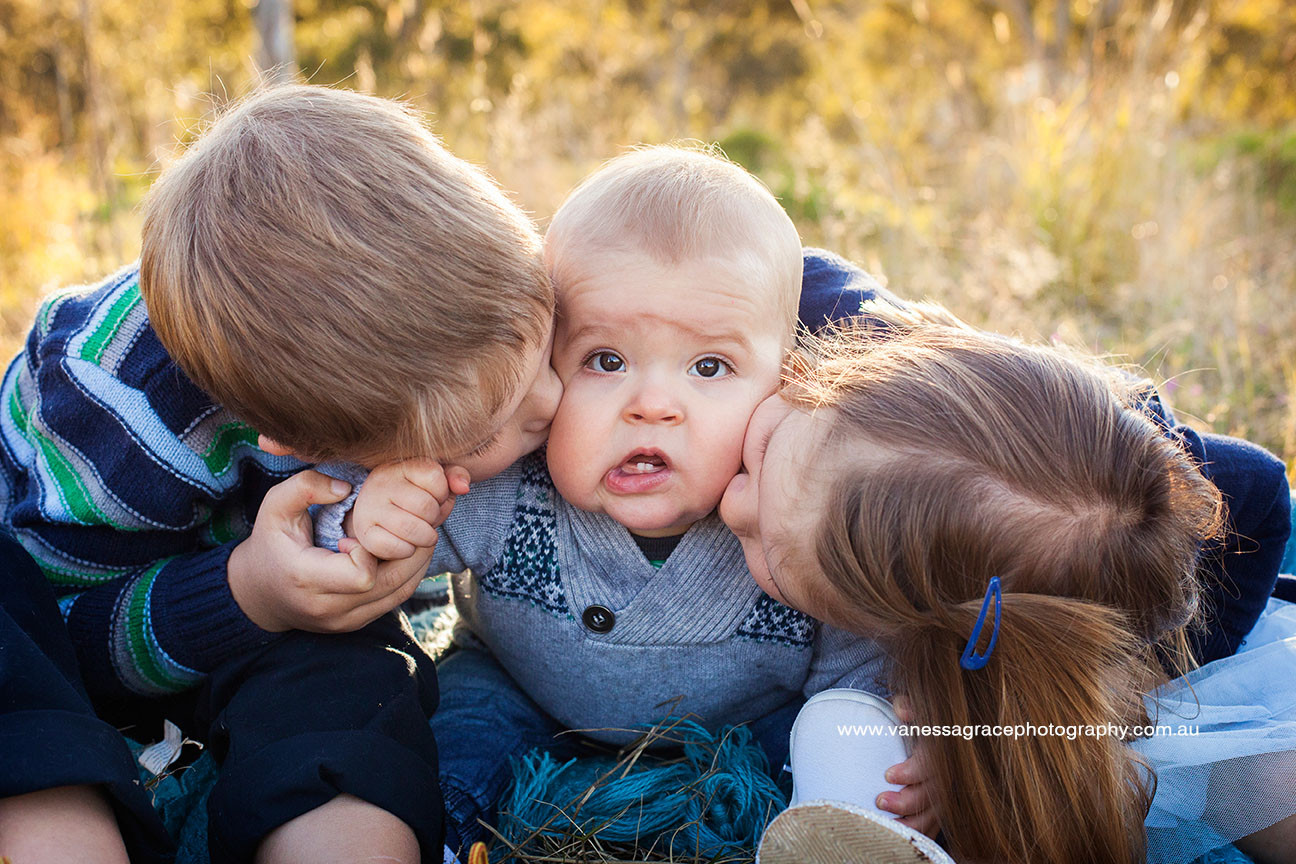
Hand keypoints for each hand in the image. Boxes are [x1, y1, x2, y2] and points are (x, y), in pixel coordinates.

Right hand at [228, 469, 435, 632]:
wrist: (259, 593)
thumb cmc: (270, 544)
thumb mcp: (275, 507)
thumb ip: (305, 487)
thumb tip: (347, 488)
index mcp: (306, 579)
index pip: (362, 574)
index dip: (373, 547)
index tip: (360, 530)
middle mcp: (328, 608)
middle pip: (392, 583)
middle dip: (410, 549)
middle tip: (415, 520)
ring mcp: (345, 621)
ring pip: (401, 592)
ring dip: (415, 561)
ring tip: (415, 533)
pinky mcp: (357, 623)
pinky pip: (396, 600)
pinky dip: (408, 574)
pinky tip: (406, 551)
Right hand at [350, 459, 470, 559]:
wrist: (377, 516)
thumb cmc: (413, 498)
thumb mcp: (436, 482)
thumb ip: (454, 476)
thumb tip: (463, 487)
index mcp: (400, 466)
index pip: (435, 477)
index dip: (442, 493)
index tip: (434, 497)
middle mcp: (380, 483)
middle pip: (425, 506)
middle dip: (435, 517)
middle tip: (427, 519)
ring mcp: (369, 508)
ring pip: (411, 528)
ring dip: (425, 537)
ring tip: (422, 533)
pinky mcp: (364, 532)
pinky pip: (393, 547)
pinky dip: (407, 551)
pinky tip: (406, 544)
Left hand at [877, 696, 939, 837]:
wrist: (936, 734)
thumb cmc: (918, 719)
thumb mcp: (914, 706)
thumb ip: (909, 706)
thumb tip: (903, 712)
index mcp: (942, 748)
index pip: (932, 763)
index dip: (912, 771)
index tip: (888, 775)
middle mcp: (949, 773)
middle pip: (934, 795)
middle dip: (907, 802)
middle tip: (880, 801)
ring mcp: (947, 794)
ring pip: (935, 817)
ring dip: (910, 824)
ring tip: (886, 825)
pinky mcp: (941, 809)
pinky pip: (933, 828)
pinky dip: (917, 834)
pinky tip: (897, 835)